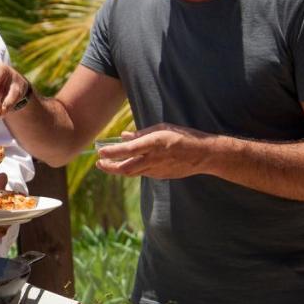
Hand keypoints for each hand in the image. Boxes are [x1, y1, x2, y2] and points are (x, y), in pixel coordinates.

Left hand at [96, 124, 213, 179]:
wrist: (204, 155)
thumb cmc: (183, 136)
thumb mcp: (163, 128)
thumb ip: (142, 133)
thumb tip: (124, 137)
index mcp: (154, 143)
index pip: (127, 150)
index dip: (111, 152)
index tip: (100, 152)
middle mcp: (154, 158)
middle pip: (125, 168)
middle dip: (109, 167)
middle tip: (99, 163)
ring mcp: (157, 169)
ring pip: (132, 173)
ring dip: (117, 169)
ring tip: (107, 165)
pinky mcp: (160, 176)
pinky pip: (142, 173)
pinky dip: (132, 169)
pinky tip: (127, 164)